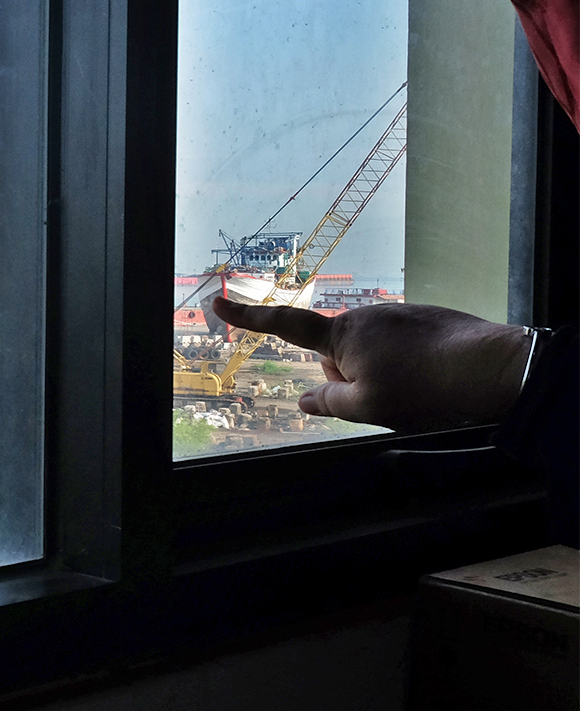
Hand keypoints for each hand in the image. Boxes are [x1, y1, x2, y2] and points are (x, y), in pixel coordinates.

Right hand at [209, 297, 529, 430]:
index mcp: (343, 335)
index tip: (219, 303)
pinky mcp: (424, 318)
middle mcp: (365, 316)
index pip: (285, 325)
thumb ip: (329, 403)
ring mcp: (397, 313)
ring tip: (416, 389)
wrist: (491, 366)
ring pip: (371, 352)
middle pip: (337, 353)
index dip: (248, 317)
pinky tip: (432, 379)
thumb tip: (305, 401)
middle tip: (382, 397)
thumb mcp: (368, 407)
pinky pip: (399, 346)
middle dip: (349, 375)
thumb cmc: (424, 388)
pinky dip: (407, 363)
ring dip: (382, 371)